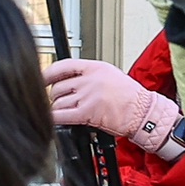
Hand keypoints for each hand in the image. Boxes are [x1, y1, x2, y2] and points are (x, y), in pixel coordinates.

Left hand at [44, 57, 163, 138]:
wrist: (143, 111)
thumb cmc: (128, 96)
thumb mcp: (108, 75)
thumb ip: (86, 75)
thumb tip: (62, 80)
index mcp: (95, 67)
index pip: (62, 66)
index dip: (47, 74)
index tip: (40, 80)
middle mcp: (90, 80)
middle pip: (57, 88)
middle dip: (57, 97)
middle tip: (66, 102)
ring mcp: (88, 96)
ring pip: (57, 103)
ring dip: (59, 110)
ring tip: (71, 111)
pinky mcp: (86, 113)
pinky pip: (59, 115)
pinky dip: (55, 118)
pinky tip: (58, 119)